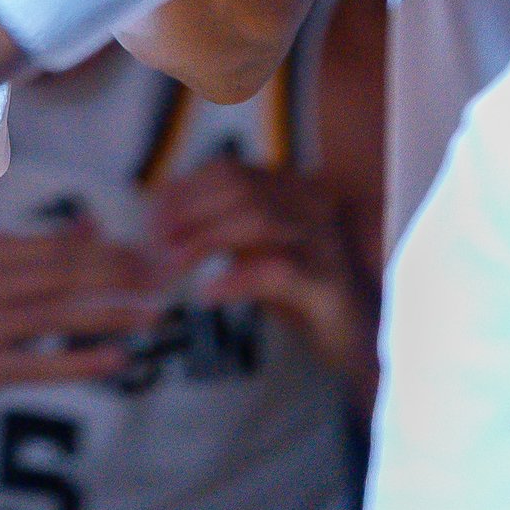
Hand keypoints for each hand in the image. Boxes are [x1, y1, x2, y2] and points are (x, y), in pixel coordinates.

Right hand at [0, 216, 157, 397]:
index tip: (147, 253)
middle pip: (62, 275)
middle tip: (164, 278)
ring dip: (109, 314)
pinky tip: (116, 360)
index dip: (105, 250)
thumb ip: (37, 248)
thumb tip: (92, 223)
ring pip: (56, 314)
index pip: (53, 247)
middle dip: (118, 275)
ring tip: (151, 315)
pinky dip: (79, 362)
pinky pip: (38, 365)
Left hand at [146, 156, 378, 404]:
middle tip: (154, 246)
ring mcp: (324, 240)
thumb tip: (160, 215)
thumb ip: (218, 227)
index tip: (150, 220)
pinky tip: (209, 293)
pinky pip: (279, 269)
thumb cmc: (299, 292)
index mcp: (288, 187)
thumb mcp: (254, 250)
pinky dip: (237, 278)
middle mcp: (309, 202)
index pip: (227, 170)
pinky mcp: (330, 283)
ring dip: (204, 241)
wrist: (359, 340)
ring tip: (172, 266)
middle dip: (187, 214)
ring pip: (256, 220)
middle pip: (237, 189)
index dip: (183, 190)